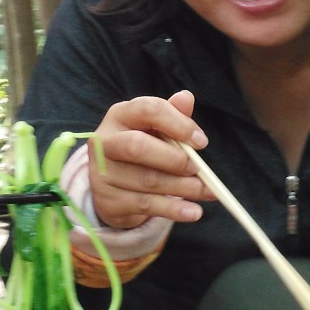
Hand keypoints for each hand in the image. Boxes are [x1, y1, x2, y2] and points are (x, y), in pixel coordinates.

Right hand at [90, 91, 210, 228]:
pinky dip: (173, 209)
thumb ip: (173, 114)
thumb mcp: (156, 129)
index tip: (201, 142)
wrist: (114, 184)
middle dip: (174, 159)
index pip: (148, 110)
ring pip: (146, 180)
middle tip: (199, 169)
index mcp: (120, 115)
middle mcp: (104, 141)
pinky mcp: (107, 200)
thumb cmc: (143, 147)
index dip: (178, 124)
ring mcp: (101, 173)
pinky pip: (144, 205)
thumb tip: (186, 98)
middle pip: (137, 147)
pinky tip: (193, 211)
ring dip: (182, 187)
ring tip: (207, 192)